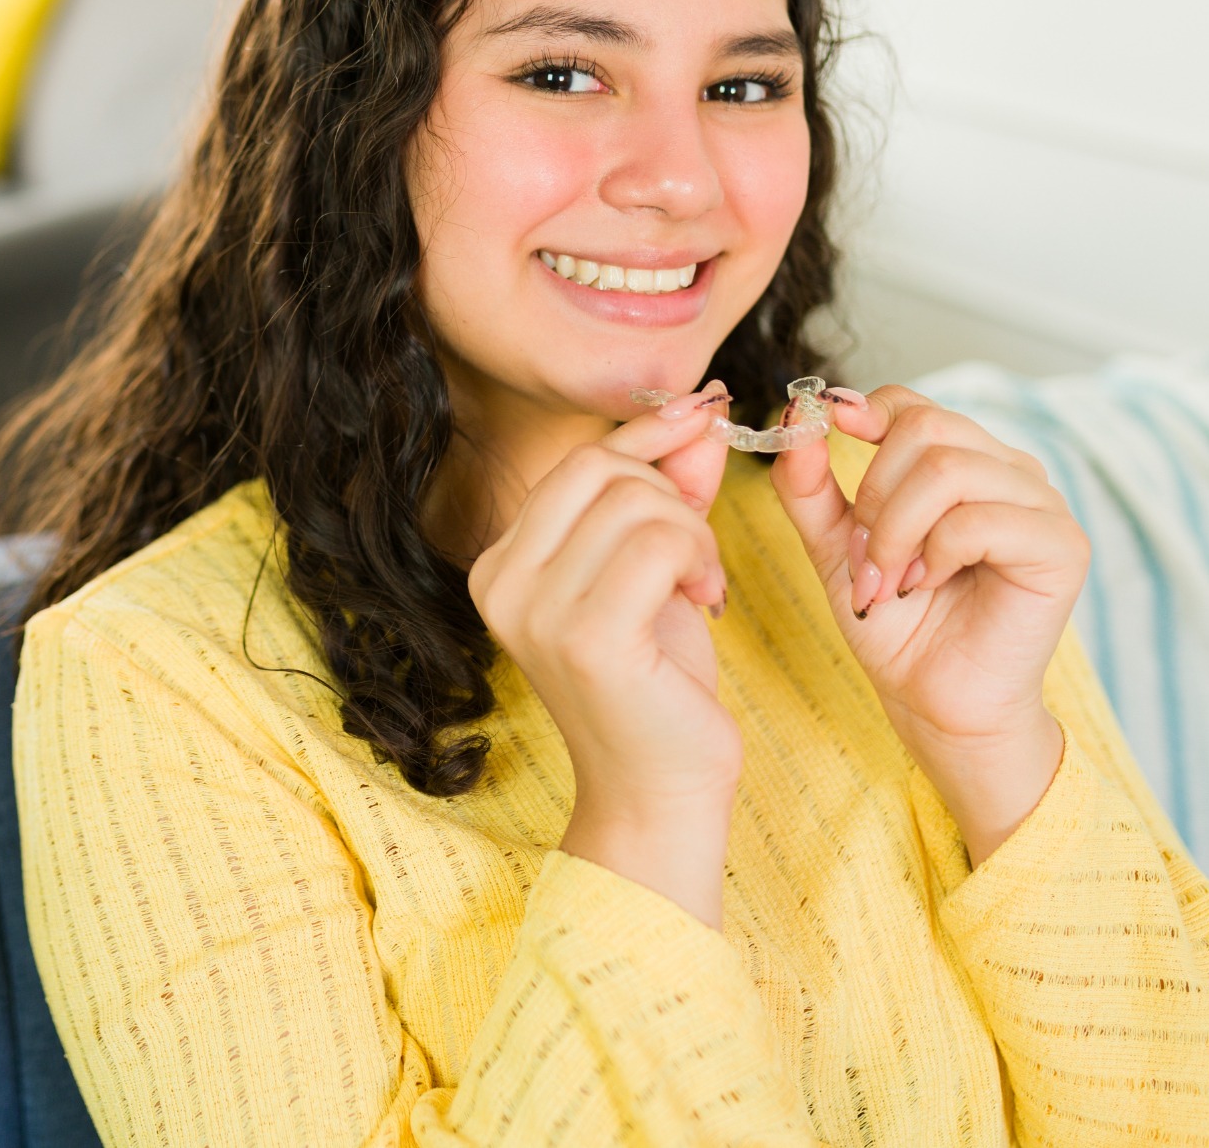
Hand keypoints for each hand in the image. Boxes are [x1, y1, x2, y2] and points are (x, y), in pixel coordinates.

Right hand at [468, 390, 736, 924]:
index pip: (579, 462)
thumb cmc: (656, 687)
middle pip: (602, 469)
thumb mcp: (656, 572)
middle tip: (698, 555)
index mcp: (499, 565)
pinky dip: (700, 560)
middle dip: (672, 494)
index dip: (648, 435)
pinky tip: (709, 602)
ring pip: (637, 502)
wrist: (658, 793)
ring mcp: (534, 610)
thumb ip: (668, 494)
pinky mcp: (585, 637)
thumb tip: (697, 415)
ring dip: (695, 535)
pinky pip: (661, 543)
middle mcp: (499, 581)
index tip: (706, 416)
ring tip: (704, 585)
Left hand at [771, 385, 1088, 864]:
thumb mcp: (834, 545)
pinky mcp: (1062, 546)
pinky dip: (935, 555)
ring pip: (948, 470)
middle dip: (874, 497)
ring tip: (893, 583)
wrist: (932, 701)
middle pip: (926, 429)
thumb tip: (799, 410)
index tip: (825, 431)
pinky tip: (931, 586)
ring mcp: (1043, 504)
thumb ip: (810, 484)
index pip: (912, 405)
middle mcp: (1009, 471)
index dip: (863, 414)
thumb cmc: (894, 624)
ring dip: (897, 532)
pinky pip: (979, 519)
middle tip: (867, 560)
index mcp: (963, 461)